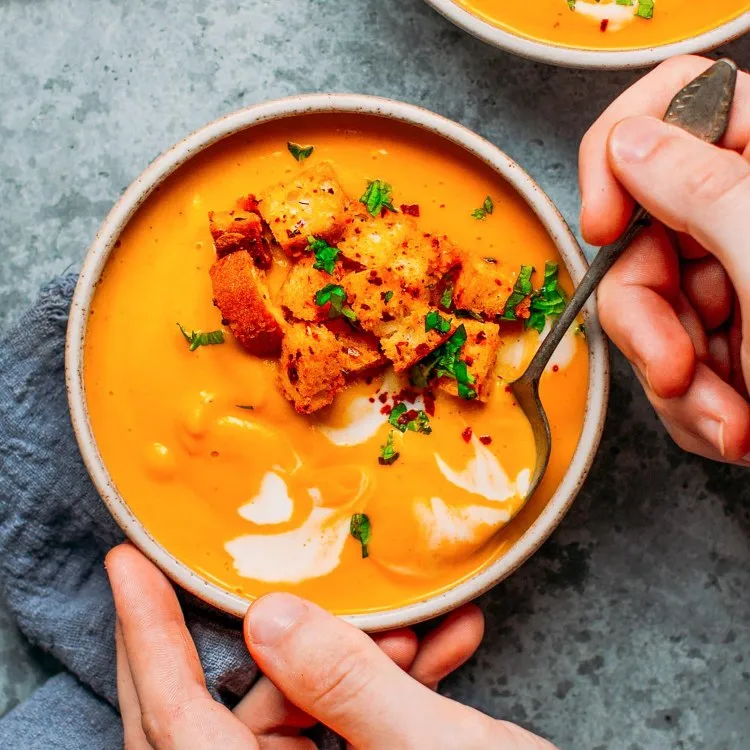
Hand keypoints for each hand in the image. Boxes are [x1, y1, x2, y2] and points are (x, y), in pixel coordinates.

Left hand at [107, 544, 552, 748]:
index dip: (145, 636)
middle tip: (299, 582)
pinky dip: (385, 686)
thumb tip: (267, 616)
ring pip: (300, 714)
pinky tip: (441, 647)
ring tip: (415, 631)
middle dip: (279, 642)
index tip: (124, 559)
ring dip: (355, 662)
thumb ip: (349, 690)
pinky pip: (347, 728)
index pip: (177, 724)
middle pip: (230, 716)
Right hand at [579, 55, 749, 462]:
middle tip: (676, 368)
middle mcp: (749, 222)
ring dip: (672, 383)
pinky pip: (666, 362)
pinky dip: (689, 408)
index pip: (679, 105)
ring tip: (730, 421)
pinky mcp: (729, 344)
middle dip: (644, 319)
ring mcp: (737, 286)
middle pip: (642, 237)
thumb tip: (632, 141)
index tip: (603, 223)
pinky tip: (735, 429)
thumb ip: (703, 188)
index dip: (619, 156)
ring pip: (646, 312)